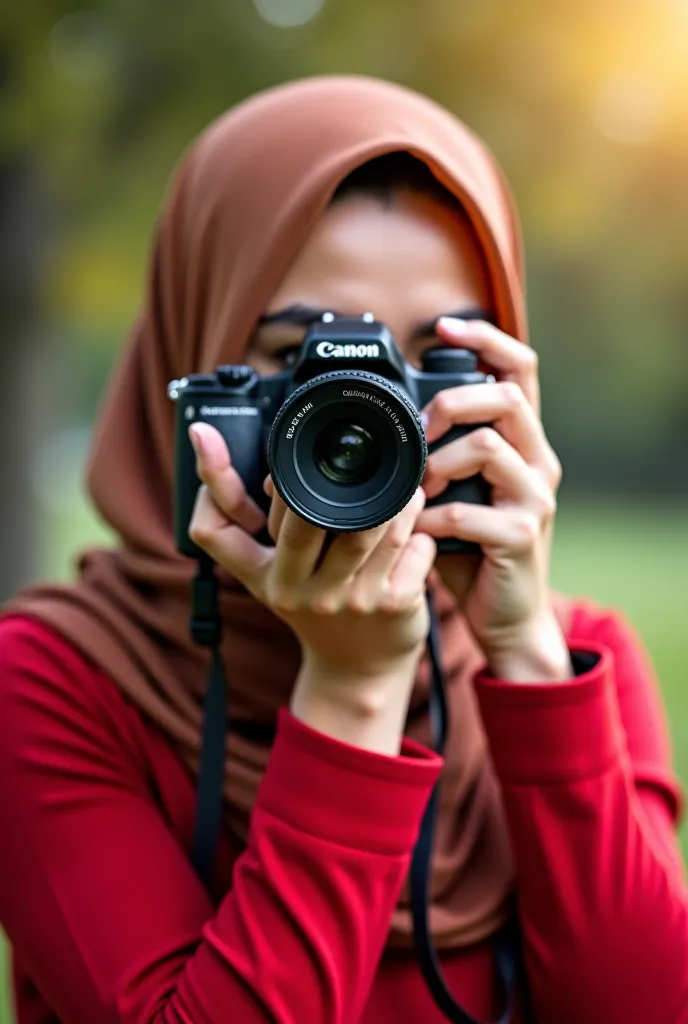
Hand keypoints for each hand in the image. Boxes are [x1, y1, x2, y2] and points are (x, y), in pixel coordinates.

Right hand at [187, 422, 435, 740]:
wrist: (359, 670)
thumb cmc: (314, 605)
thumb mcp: (268, 572)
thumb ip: (245, 520)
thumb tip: (205, 438)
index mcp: (264, 577)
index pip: (220, 529)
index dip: (213, 478)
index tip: (206, 433)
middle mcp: (299, 591)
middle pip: (306, 519)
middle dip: (332, 483)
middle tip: (360, 459)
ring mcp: (347, 601)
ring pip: (375, 528)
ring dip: (397, 499)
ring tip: (405, 486)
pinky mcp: (392, 606)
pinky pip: (413, 549)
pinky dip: (420, 531)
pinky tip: (418, 529)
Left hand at [417, 317, 571, 682]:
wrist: (505, 617)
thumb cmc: (471, 550)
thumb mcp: (458, 492)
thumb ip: (441, 455)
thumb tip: (392, 421)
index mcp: (522, 442)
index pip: (521, 370)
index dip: (487, 341)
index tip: (443, 327)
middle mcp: (538, 462)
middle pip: (508, 397)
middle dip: (453, 402)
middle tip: (420, 431)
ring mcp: (535, 498)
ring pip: (491, 446)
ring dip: (439, 462)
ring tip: (415, 488)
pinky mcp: (522, 536)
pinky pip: (471, 513)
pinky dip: (433, 519)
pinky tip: (417, 531)